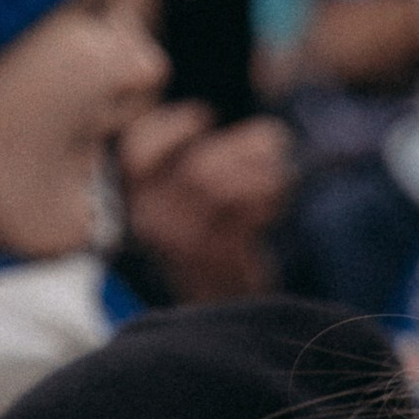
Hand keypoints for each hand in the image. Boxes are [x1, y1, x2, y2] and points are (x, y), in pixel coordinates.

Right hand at [118, 102, 294, 301]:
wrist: (216, 310)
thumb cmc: (206, 243)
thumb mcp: (181, 203)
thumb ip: (186, 163)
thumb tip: (216, 108)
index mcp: (137, 201)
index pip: (136, 153)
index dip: (171, 127)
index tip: (205, 115)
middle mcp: (152, 222)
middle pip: (198, 168)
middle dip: (243, 146)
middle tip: (272, 139)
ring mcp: (184, 242)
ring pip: (224, 187)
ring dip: (264, 171)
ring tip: (282, 172)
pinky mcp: (218, 256)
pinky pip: (247, 210)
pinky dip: (272, 196)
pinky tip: (278, 200)